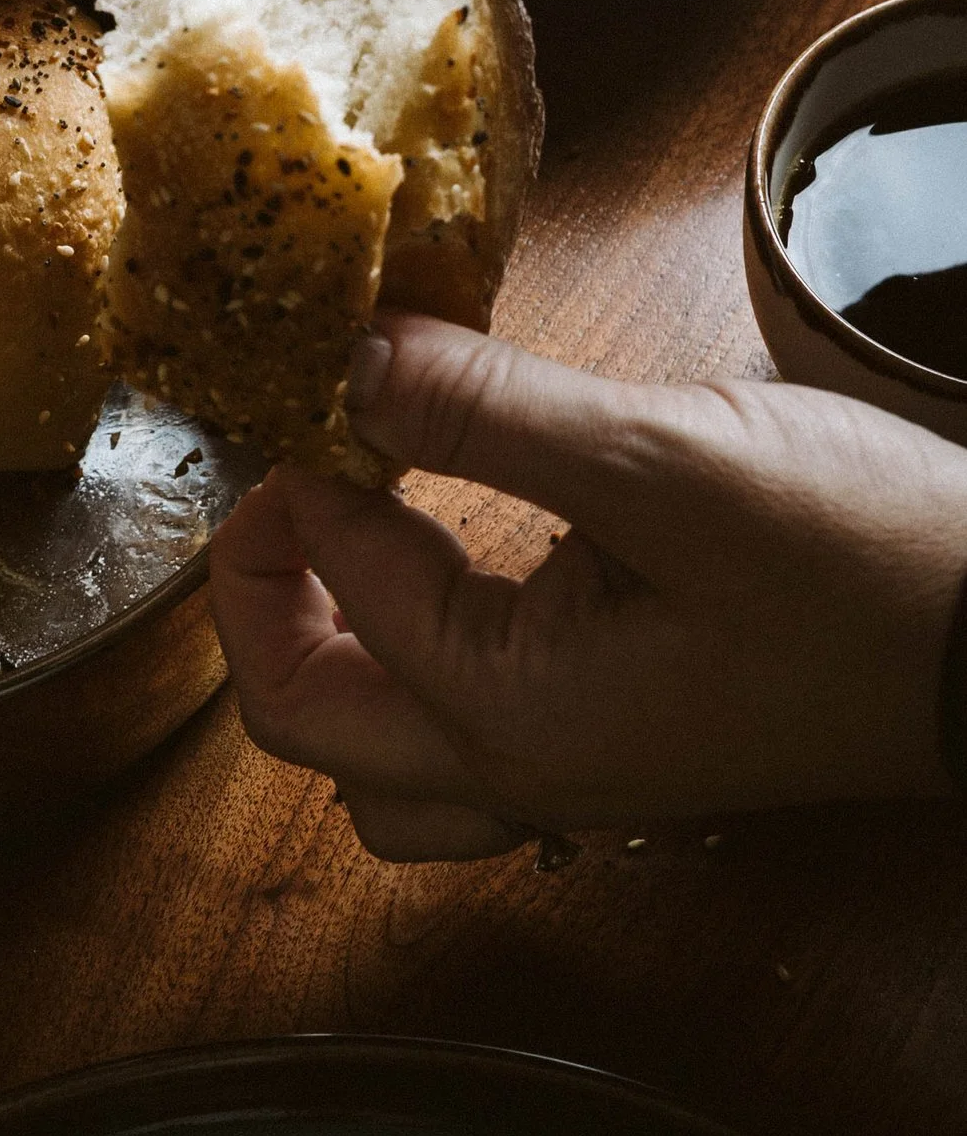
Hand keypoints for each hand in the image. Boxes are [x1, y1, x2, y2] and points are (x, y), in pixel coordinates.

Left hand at [212, 308, 964, 858]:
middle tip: (281, 475)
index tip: (326, 375)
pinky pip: (469, 745)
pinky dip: (418, 667)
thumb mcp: (671, 458)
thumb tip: (355, 360)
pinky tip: (450, 575)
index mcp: (516, 719)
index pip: (335, 595)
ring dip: (331, 656)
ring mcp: (581, 776)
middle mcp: (530, 775)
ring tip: (344, 533)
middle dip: (262, 597)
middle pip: (308, 723)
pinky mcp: (630, 745)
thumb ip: (492, 413)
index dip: (304, 475)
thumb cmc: (873, 563)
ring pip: (382, 762)